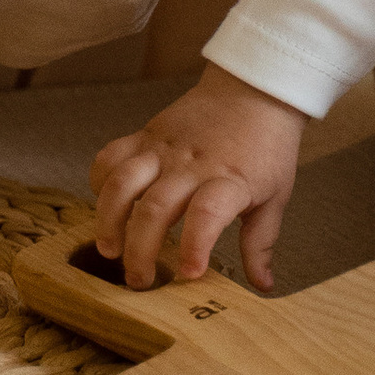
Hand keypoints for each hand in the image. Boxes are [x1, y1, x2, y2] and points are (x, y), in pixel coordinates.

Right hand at [91, 67, 305, 289]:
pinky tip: (104, 205)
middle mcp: (192, 165)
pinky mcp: (145, 135)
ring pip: (123, 183)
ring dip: (109, 220)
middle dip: (141, 251)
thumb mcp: (275, 196)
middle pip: (155, 209)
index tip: (190, 272)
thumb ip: (261, 243)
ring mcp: (164, 149)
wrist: (255, 88)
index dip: (195, 245)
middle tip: (141, 280)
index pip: (208, 214)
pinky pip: (110, 157)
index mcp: (230, 181)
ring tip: (109, 249)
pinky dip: (99, 182)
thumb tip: (261, 285)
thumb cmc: (266, 144)